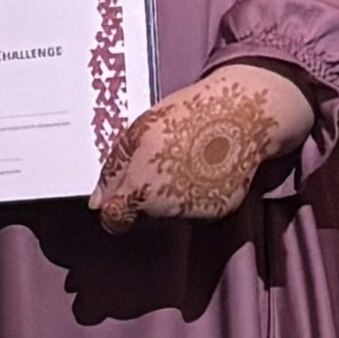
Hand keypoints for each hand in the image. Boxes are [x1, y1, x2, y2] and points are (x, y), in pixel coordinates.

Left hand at [91, 63, 313, 233]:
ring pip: (168, 218)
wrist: (241, 114)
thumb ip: (112, 173)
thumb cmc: (184, 117)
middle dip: (141, 202)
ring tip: (180, 164)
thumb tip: (97, 204)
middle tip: (157, 167)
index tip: (121, 196)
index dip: (115, 209)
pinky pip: (195, 212)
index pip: (114, 223)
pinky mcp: (219, 211)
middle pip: (141, 221)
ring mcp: (194, 213)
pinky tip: (200, 170)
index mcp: (138, 191)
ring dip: (167, 201)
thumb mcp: (135, 135)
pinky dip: (194, 198)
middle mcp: (165, 210)